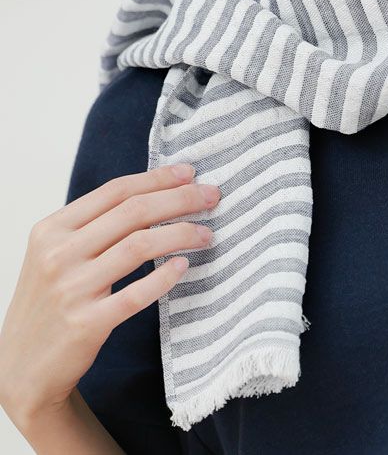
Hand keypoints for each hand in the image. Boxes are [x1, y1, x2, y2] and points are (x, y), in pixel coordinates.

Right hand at [0, 163, 220, 432]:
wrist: (21, 368)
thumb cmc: (50, 302)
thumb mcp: (57, 254)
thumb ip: (94, 225)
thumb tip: (156, 192)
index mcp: (51, 229)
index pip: (115, 191)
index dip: (158, 178)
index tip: (190, 173)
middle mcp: (58, 254)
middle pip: (133, 212)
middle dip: (180, 199)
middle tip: (212, 196)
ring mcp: (71, 289)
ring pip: (139, 246)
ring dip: (181, 234)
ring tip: (207, 233)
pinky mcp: (86, 323)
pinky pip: (136, 294)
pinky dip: (163, 278)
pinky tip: (184, 266)